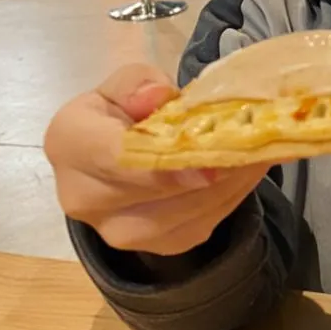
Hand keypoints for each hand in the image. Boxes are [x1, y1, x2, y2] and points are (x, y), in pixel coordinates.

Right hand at [44, 64, 267, 255]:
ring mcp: (120, 232)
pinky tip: (249, 170)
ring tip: (260, 152)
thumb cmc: (119, 112)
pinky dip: (231, 197)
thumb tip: (156, 97)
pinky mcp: (156, 246)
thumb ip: (136, 83)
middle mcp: (85, 198)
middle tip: (254, 144)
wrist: (111, 158)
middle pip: (157, 192)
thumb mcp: (124, 83)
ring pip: (186, 214)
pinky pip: (200, 225)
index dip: (163, 162)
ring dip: (230, 183)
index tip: (210, 157)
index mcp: (70, 145)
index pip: (115, 157)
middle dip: (211, 168)